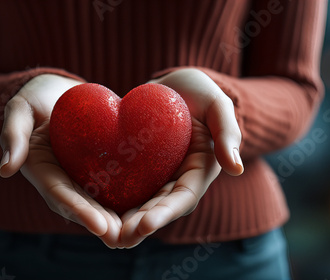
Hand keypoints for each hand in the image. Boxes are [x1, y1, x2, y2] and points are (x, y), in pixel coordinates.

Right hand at [0, 74, 121, 247]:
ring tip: (136, 233)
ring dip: (114, 220)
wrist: (58, 91)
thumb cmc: (35, 97)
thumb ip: (13, 134)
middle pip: (81, 206)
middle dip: (101, 224)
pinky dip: (124, 199)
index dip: (79, 210)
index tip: (100, 226)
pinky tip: (146, 209)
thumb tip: (6, 170)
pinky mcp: (96, 168)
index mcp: (41, 169)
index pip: (60, 194)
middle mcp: (60, 178)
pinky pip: (110, 186)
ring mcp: (78, 175)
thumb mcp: (20, 109)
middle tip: (123, 238)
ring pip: (97, 201)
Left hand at [119, 68, 243, 247]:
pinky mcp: (138, 167)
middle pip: (159, 208)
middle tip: (119, 238)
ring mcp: (157, 175)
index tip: (145, 225)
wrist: (175, 85)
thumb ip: (228, 134)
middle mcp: (177, 179)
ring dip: (125, 220)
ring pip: (141, 202)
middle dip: (140, 225)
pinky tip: (93, 207)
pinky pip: (125, 185)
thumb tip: (236, 169)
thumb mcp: (218, 106)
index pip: (183, 198)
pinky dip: (112, 198)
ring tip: (105, 234)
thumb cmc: (201, 93)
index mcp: (199, 171)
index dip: (165, 213)